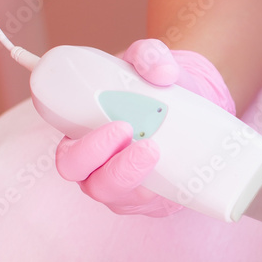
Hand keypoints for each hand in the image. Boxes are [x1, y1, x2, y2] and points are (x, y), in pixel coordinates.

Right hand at [54, 39, 233, 215]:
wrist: (192, 108)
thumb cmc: (158, 87)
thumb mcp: (153, 65)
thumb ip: (151, 56)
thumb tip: (161, 71)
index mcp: (85, 139)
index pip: (69, 156)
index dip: (87, 149)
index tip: (120, 127)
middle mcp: (100, 169)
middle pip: (92, 183)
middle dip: (115, 168)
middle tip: (145, 143)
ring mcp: (126, 187)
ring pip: (120, 197)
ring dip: (138, 179)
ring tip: (159, 152)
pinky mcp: (153, 199)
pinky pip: (151, 205)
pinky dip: (163, 193)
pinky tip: (178, 174)